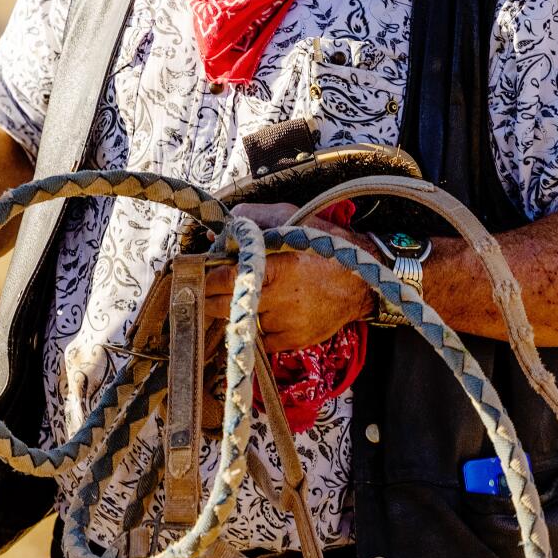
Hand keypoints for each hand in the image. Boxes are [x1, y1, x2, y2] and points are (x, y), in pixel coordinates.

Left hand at [202, 202, 374, 354]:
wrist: (360, 280)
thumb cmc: (323, 243)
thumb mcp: (289, 217)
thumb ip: (250, 218)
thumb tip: (218, 235)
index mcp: (277, 268)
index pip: (226, 280)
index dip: (207, 279)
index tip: (197, 275)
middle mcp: (281, 301)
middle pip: (226, 307)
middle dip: (211, 298)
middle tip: (205, 289)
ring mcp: (287, 325)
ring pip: (242, 323)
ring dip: (235, 311)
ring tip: (239, 296)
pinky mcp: (294, 341)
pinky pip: (260, 339)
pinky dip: (255, 326)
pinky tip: (262, 310)